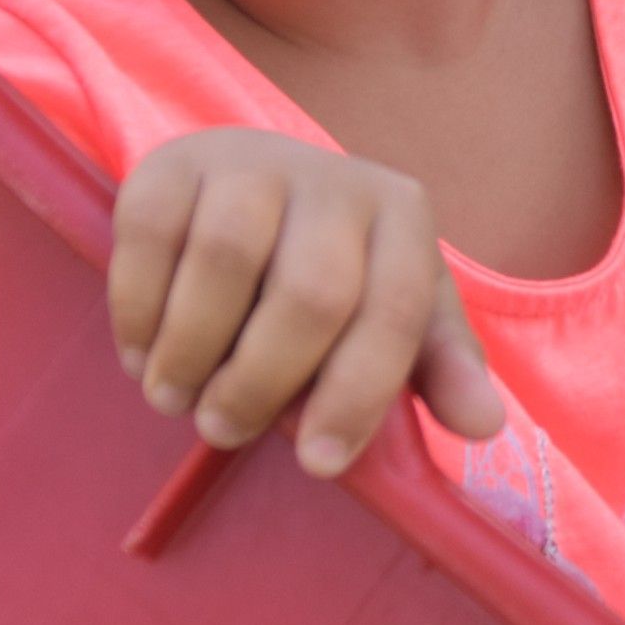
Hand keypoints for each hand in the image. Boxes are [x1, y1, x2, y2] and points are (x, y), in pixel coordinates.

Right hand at [108, 128, 506, 477]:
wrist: (253, 187)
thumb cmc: (333, 272)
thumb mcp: (395, 318)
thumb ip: (439, 370)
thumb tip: (485, 424)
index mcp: (401, 215)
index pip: (393, 311)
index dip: (358, 395)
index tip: (319, 464)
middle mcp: (333, 176)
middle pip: (310, 292)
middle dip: (264, 383)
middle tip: (224, 430)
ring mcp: (249, 160)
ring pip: (225, 261)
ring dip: (192, 352)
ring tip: (177, 399)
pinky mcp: (170, 162)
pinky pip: (149, 238)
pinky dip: (139, 314)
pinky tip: (142, 354)